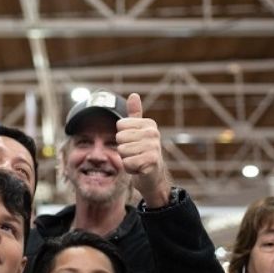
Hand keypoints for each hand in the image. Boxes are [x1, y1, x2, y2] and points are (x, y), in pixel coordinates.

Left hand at [116, 93, 171, 207]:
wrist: (153, 177)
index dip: (122, 137)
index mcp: (149, 124)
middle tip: (135, 154)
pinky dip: (130, 169)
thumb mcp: (138, 132)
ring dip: (126, 159)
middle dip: (123, 149)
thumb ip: (135, 114)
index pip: (120, 125)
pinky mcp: (151, 161)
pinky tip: (139, 169)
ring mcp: (154, 147)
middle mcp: (153, 133)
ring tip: (137, 161)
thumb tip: (133, 95)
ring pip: (122, 151)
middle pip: (120, 138)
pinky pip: (127, 163)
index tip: (134, 143)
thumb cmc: (143, 152)